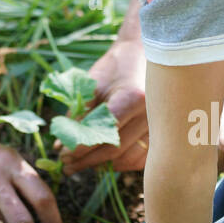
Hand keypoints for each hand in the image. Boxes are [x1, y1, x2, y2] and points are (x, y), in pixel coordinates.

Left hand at [56, 40, 148, 173]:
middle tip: (66, 164)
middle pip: (115, 150)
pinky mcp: (162, 133)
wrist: (144, 57)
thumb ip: (78, 114)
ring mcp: (160, 126)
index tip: (63, 155)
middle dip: (86, 160)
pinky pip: (141, 159)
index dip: (81, 147)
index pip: (104, 131)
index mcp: (132, 98)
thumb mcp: (93, 84)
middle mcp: (150, 115)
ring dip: (102, 166)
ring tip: (80, 164)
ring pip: (128, 159)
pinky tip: (104, 161)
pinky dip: (121, 164)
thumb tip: (61, 144)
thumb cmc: (116, 68)